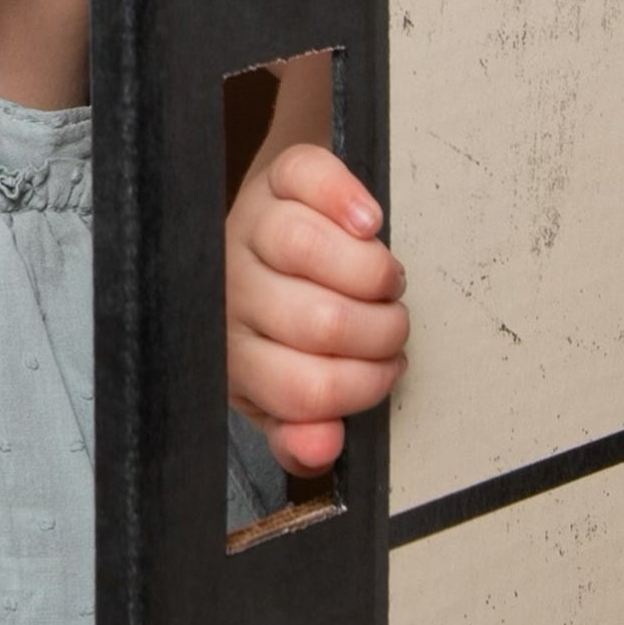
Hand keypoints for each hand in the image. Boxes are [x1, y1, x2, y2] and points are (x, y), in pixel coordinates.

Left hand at [224, 142, 408, 475]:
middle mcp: (233, 287)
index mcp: (235, 351)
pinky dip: (347, 197)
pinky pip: (309, 176)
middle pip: (320, 321)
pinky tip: (368, 221)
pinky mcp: (275, 177)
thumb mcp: (279, 388)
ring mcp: (250, 225)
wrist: (268, 234)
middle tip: (390, 325)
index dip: (363, 386)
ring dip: (375, 276)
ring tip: (386, 284)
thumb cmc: (279, 319)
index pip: (303, 390)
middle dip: (381, 332)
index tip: (384, 370)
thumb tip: (319, 447)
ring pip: (309, 248)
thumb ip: (298, 428)